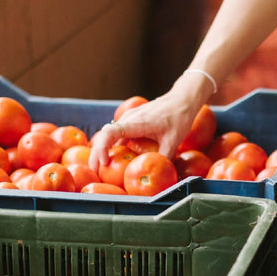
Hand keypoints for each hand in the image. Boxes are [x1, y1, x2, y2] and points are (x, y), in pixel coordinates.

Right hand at [88, 79, 208, 171]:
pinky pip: (118, 133)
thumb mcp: (174, 141)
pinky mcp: (132, 121)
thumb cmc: (179, 117)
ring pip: (109, 134)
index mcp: (136, 122)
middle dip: (96, 154)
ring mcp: (129, 118)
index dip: (102, 148)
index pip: (110, 133)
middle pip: (104, 135)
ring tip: (101, 167)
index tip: (104, 163)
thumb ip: (164, 158)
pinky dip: (112, 145)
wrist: (182, 99)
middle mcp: (128, 118)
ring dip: (103, 149)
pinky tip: (114, 157)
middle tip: (94, 171)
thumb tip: (159, 176)